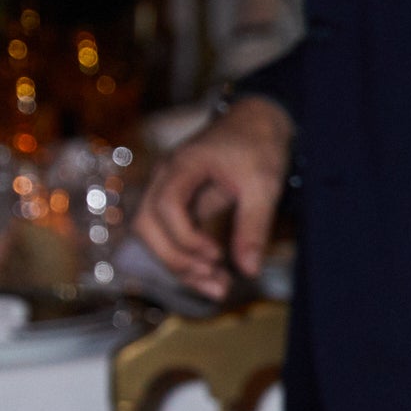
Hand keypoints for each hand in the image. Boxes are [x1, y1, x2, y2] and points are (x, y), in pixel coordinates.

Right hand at [129, 95, 292, 297]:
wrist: (257, 121)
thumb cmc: (259, 146)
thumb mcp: (264, 186)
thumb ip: (254, 227)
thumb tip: (248, 271)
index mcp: (182, 165)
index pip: (165, 206)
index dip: (185, 237)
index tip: (217, 256)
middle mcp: (164, 178)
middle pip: (146, 225)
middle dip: (176, 259)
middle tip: (216, 283)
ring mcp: (167, 191)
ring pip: (153, 235)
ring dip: (179, 265)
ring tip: (219, 289)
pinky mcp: (178, 204)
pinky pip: (170, 235)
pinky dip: (188, 258)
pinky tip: (215, 279)